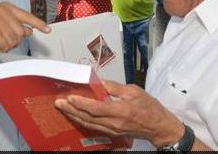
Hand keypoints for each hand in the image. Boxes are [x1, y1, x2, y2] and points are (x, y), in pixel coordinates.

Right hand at [0, 2, 49, 51]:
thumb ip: (12, 21)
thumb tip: (27, 31)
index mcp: (6, 7)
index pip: (27, 16)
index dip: (39, 24)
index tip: (48, 30)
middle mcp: (5, 13)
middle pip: (21, 33)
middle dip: (14, 40)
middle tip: (2, 40)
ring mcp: (0, 22)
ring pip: (14, 41)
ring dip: (5, 45)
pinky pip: (5, 46)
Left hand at [54, 80, 183, 146]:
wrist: (159, 127)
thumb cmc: (149, 107)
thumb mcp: (134, 91)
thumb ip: (115, 87)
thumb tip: (99, 83)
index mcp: (120, 111)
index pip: (95, 108)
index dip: (81, 103)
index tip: (69, 97)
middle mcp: (114, 123)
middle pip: (88, 118)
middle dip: (71, 110)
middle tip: (58, 103)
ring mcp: (112, 130)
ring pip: (88, 124)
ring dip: (74, 116)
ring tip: (63, 109)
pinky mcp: (112, 132)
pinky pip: (93, 127)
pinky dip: (82, 121)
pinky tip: (75, 116)